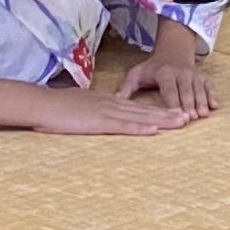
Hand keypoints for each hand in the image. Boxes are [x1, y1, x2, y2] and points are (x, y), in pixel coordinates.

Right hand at [38, 86, 196, 135]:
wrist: (41, 103)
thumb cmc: (55, 107)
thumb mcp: (79, 106)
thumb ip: (91, 110)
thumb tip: (97, 115)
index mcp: (106, 100)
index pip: (136, 105)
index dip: (156, 109)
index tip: (174, 112)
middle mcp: (111, 103)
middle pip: (144, 109)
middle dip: (167, 113)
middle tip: (188, 117)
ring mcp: (106, 111)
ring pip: (139, 116)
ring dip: (161, 119)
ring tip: (181, 122)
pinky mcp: (98, 121)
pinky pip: (123, 125)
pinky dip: (140, 127)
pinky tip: (154, 130)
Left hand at [123, 34, 217, 119]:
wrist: (173, 51)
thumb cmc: (153, 67)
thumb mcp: (137, 74)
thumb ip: (126, 88)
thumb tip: (114, 102)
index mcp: (164, 73)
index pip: (169, 90)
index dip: (174, 102)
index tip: (176, 114)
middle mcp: (180, 73)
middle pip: (186, 91)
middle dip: (189, 104)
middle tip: (192, 118)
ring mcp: (193, 74)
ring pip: (198, 89)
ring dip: (201, 101)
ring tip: (203, 114)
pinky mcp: (202, 76)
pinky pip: (209, 85)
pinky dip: (212, 94)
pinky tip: (215, 106)